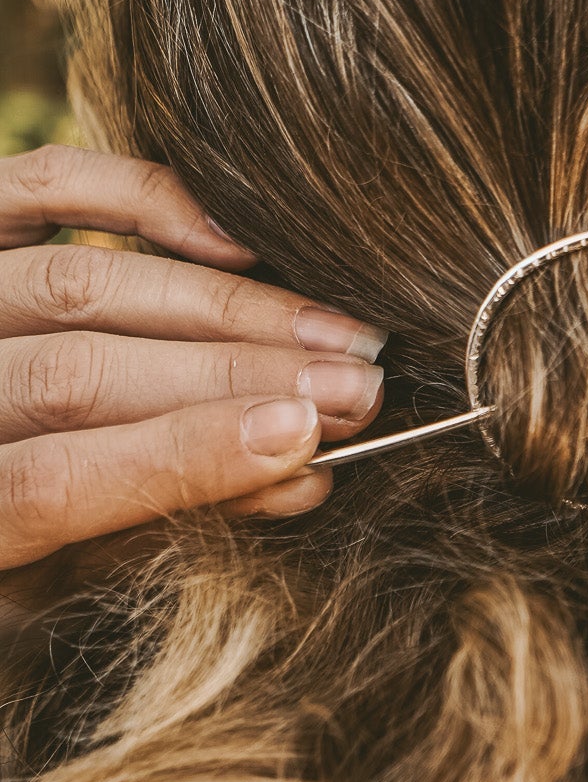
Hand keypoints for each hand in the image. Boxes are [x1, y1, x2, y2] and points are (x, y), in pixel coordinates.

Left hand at [0, 146, 385, 569]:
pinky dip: (140, 198)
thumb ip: (149, 534)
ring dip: (229, 308)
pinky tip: (235, 241)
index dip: (182, 458)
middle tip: (357, 389)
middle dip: (234, 380)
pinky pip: (40, 187)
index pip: (51, 482)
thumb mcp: (46, 594)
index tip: (303, 440)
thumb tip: (295, 477)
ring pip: (80, 284)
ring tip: (336, 334)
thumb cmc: (6, 551)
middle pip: (78, 376)